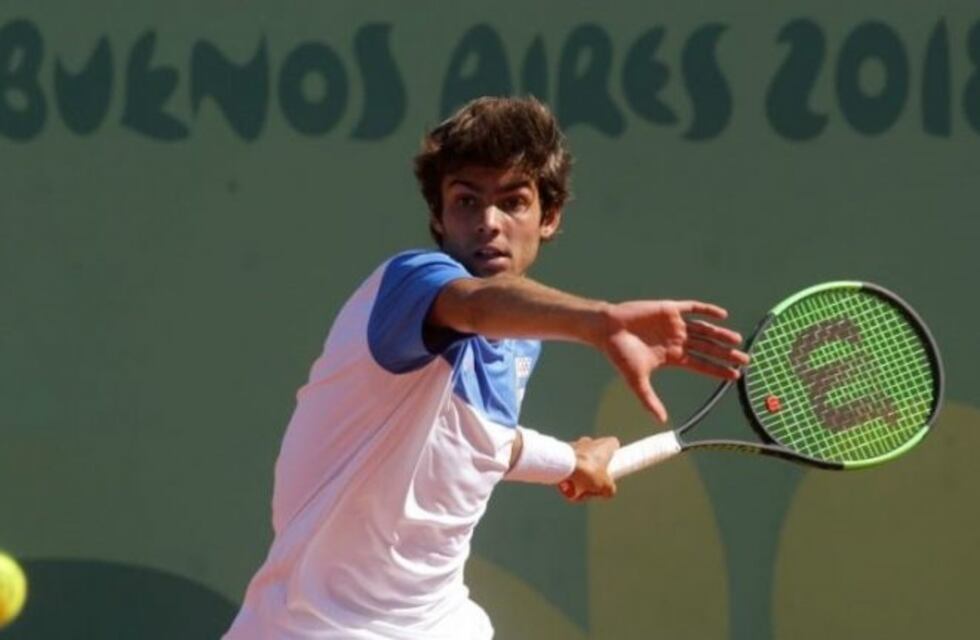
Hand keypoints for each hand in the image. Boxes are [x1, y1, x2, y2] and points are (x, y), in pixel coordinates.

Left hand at [558, 436, 619, 501]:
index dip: (614, 457)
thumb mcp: (605, 486)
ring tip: (577, 490)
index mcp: (604, 445)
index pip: (613, 444)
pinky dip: (568, 475)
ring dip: (581, 475)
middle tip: (593, 484)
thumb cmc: (587, 471)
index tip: (610, 469)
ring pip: (581, 461)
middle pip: (596, 455)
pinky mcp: (561, 451)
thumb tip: (608, 492)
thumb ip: (610, 490)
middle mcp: (589, 441)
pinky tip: (566, 486)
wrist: (562, 465)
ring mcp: (574, 445)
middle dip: (595, 470)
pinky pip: (568, 464)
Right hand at [596, 300, 749, 422]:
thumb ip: (649, 399)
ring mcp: (674, 325)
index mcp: (672, 357)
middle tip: (746, 359)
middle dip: (726, 354)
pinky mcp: (669, 309)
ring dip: (720, 334)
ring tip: (737, 339)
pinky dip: (707, 310)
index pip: (701, 364)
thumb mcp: (636, 380)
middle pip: (707, 347)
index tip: (735, 376)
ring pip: (704, 329)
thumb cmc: (619, 354)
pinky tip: (722, 315)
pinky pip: (692, 308)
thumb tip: (661, 421)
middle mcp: (677, 341)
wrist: (606, 329)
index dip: (717, 370)